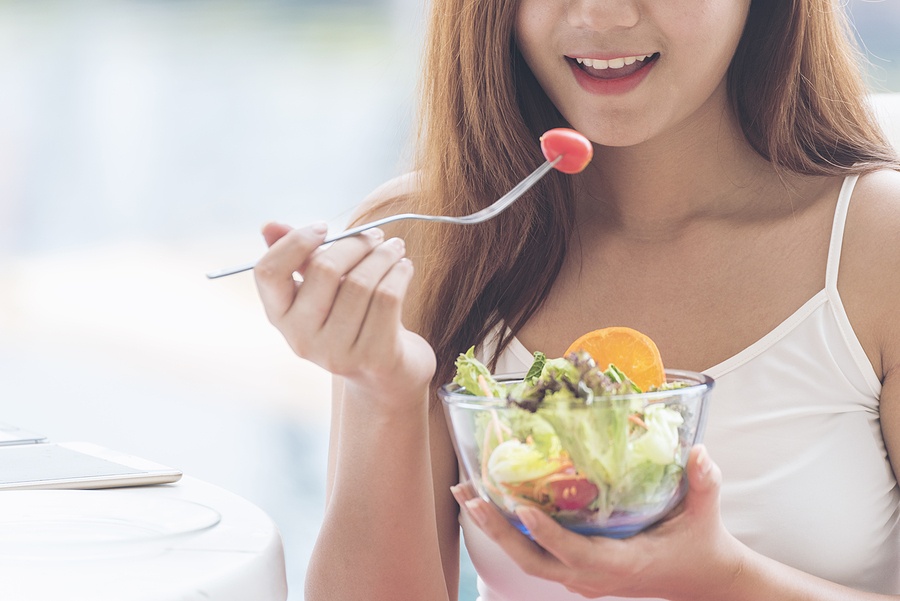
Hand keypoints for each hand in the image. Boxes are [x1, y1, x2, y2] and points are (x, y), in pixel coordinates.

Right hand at [254, 222, 435, 405]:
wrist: (385, 374)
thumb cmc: (351, 320)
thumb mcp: (322, 291)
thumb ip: (298, 258)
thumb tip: (269, 225)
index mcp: (280, 316)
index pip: (268, 272)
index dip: (295, 242)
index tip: (324, 227)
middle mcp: (301, 338)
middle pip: (324, 269)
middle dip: (355, 243)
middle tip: (376, 235)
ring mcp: (336, 352)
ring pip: (361, 282)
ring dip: (384, 256)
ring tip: (394, 249)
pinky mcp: (372, 357)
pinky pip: (388, 298)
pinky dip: (399, 274)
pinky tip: (404, 268)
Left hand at [453, 445, 742, 599]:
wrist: (701, 579)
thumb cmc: (700, 543)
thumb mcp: (705, 512)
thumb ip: (704, 482)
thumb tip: (700, 452)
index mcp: (623, 562)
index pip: (577, 554)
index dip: (548, 535)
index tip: (521, 509)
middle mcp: (594, 576)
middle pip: (535, 561)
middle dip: (498, 531)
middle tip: (469, 496)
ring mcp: (583, 579)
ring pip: (529, 559)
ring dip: (496, 529)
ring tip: (467, 496)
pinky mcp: (577, 573)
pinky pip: (537, 556)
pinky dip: (511, 533)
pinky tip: (493, 507)